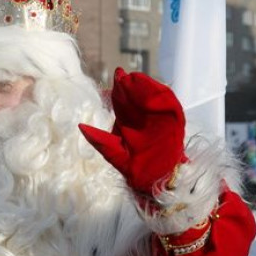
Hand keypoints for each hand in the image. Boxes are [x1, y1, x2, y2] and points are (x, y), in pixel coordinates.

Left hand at [79, 68, 185, 196]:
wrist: (156, 179)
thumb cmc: (135, 167)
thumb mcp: (114, 153)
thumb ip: (99, 139)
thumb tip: (80, 126)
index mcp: (129, 120)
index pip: (121, 101)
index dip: (116, 91)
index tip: (109, 84)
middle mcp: (143, 115)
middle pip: (135, 95)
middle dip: (127, 85)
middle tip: (119, 75)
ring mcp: (159, 116)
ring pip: (150, 96)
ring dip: (142, 86)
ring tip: (132, 79)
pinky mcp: (174, 119)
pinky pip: (168, 103)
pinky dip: (159, 95)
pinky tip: (152, 90)